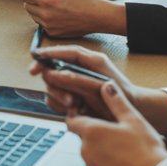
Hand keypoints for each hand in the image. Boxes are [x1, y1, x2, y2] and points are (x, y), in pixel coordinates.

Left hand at [19, 0, 125, 36]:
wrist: (98, 16)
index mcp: (47, 0)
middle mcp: (45, 14)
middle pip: (27, 5)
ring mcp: (49, 25)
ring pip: (33, 15)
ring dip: (39, 8)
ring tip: (54, 2)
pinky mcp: (53, 33)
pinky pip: (41, 24)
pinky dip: (45, 18)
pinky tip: (58, 13)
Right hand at [30, 45, 166, 136]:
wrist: (131, 111)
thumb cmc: (121, 92)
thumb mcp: (101, 79)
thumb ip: (77, 76)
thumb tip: (55, 74)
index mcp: (83, 60)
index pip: (58, 54)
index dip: (44, 57)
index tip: (35, 63)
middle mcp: (75, 72)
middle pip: (50, 73)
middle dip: (55, 86)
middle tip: (69, 99)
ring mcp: (72, 87)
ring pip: (50, 89)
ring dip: (59, 98)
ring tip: (75, 106)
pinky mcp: (70, 101)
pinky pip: (55, 103)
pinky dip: (61, 107)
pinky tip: (75, 111)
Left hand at [66, 81, 166, 165]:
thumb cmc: (147, 150)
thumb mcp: (133, 120)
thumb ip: (116, 101)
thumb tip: (106, 86)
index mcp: (92, 133)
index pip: (72, 121)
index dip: (78, 118)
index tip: (86, 117)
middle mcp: (85, 152)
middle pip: (83, 142)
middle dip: (95, 139)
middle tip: (116, 140)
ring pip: (91, 161)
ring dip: (101, 158)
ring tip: (123, 158)